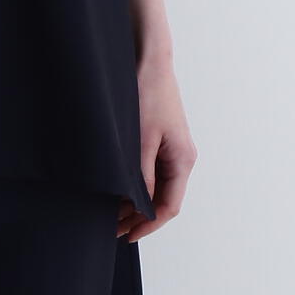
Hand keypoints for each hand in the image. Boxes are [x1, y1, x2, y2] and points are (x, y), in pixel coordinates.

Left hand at [116, 55, 196, 241]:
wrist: (149, 60)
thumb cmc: (147, 93)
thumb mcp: (140, 138)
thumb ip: (140, 173)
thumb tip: (137, 204)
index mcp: (183, 160)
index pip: (169, 206)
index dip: (148, 224)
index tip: (127, 235)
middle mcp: (182, 157)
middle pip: (163, 199)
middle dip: (139, 216)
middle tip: (112, 228)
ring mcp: (173, 149)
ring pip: (157, 186)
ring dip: (136, 201)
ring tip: (111, 213)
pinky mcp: (162, 140)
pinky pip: (152, 171)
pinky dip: (137, 184)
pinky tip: (118, 188)